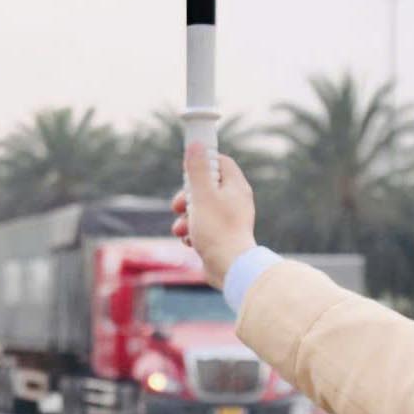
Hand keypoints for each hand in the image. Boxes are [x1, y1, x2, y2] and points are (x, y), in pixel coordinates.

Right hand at [171, 142, 255, 288]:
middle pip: (206, 187)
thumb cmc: (217, 230)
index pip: (220, 162)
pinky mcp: (222, 237)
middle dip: (187, 197)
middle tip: (178, 205)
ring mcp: (229, 220)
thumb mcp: (202, 195)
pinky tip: (190, 241)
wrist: (229, 268)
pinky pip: (203, 228)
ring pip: (201, 209)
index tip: (187, 171)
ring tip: (181, 229)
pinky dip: (193, 233)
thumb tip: (196, 145)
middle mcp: (236, 201)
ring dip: (186, 218)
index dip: (202, 163)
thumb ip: (198, 170)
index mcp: (236, 187)